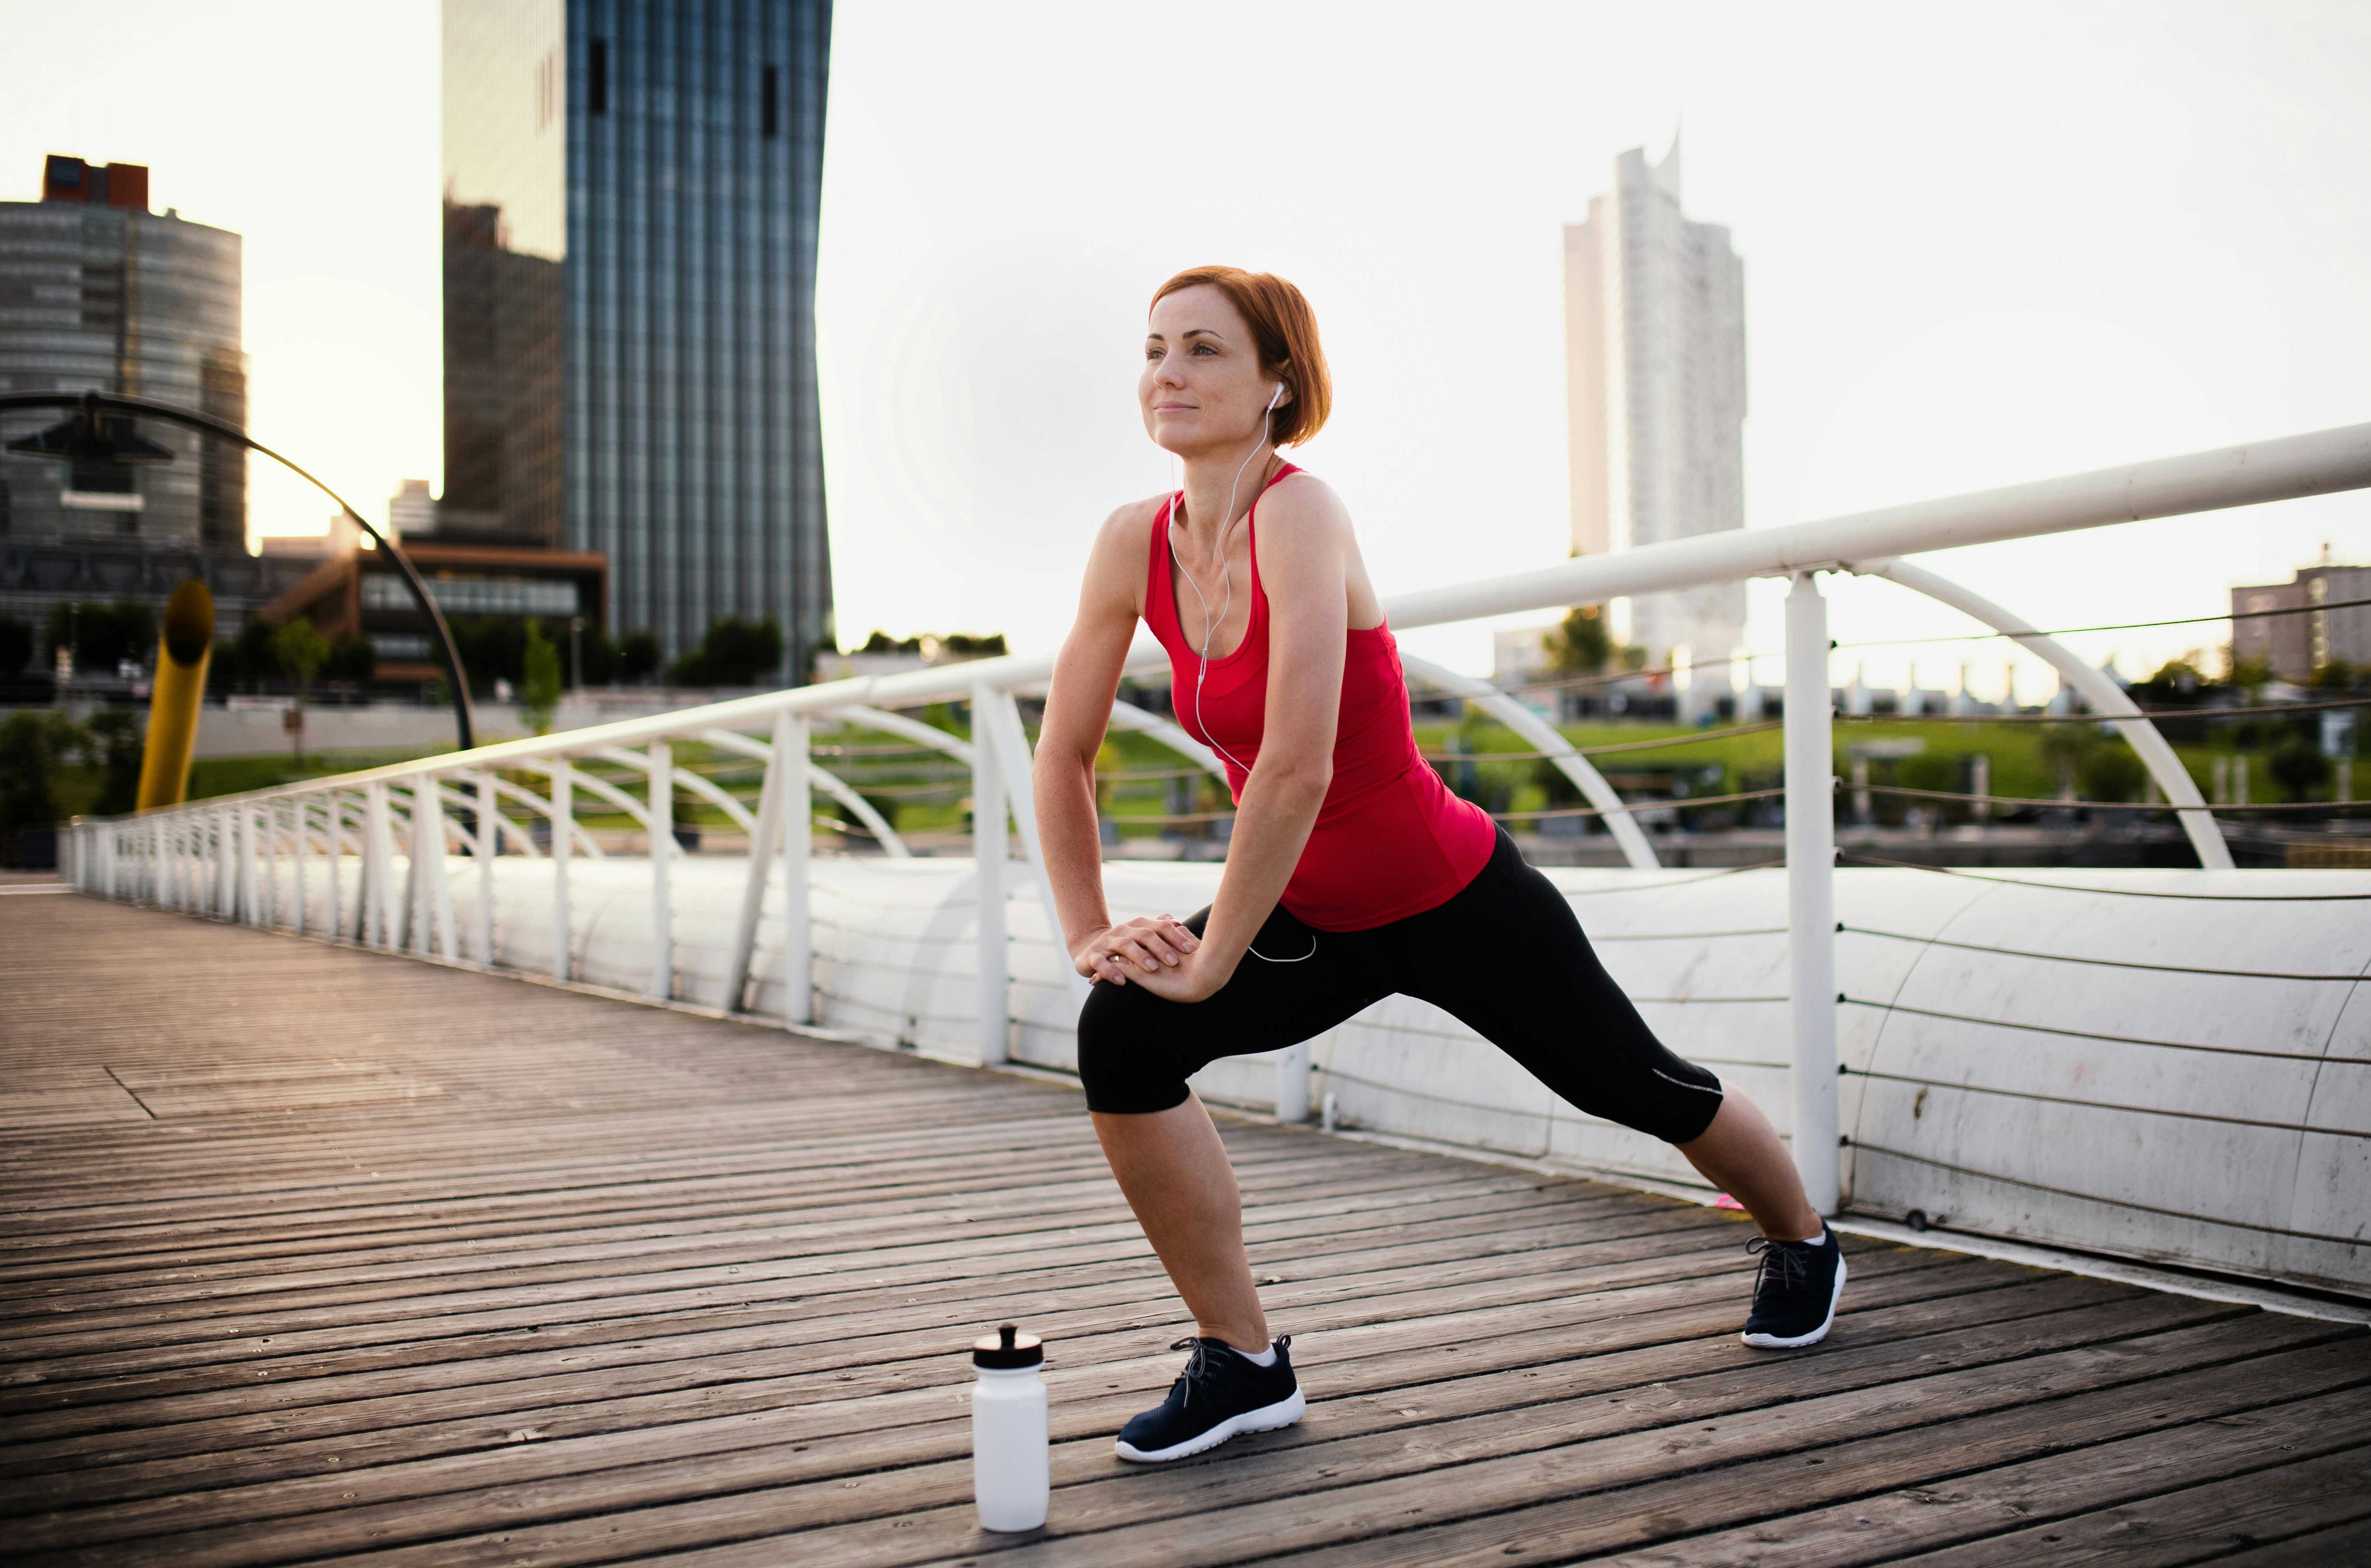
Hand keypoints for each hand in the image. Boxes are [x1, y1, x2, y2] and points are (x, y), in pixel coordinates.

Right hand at [1074, 913, 1199, 986]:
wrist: (1088, 949)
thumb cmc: (1123, 947)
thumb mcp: (1141, 938)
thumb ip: (1159, 930)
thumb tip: (1178, 923)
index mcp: (1138, 925)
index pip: (1160, 926)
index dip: (1175, 936)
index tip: (1190, 949)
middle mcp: (1123, 930)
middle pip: (1144, 934)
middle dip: (1161, 947)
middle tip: (1175, 962)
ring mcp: (1107, 941)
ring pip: (1125, 945)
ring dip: (1140, 956)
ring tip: (1153, 969)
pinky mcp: (1092, 955)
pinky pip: (1101, 962)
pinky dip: (1111, 971)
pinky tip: (1122, 981)